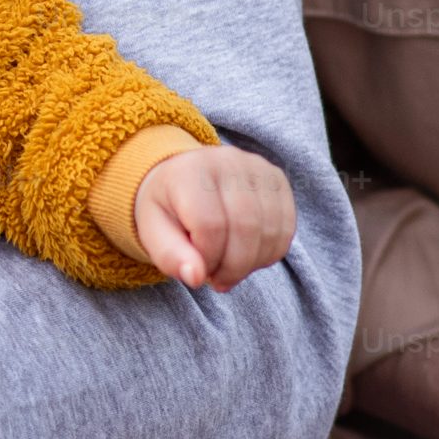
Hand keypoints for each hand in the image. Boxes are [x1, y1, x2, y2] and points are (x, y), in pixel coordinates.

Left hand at [132, 146, 294, 289]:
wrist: (184, 176)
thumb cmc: (169, 208)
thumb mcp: (153, 231)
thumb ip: (169, 256)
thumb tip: (195, 277)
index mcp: (190, 171)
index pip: (210, 225)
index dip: (208, 259)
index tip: (198, 271)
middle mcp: (228, 161)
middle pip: (246, 228)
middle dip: (232, 267)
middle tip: (216, 277)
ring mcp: (258, 168)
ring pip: (270, 232)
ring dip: (251, 264)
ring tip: (228, 266)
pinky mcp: (277, 180)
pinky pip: (286, 230)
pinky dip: (268, 254)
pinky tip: (247, 255)